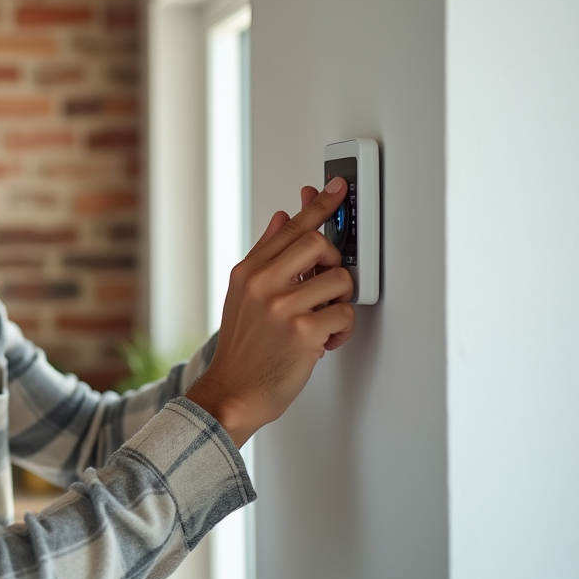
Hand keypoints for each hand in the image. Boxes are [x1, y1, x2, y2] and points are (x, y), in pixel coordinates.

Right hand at [185, 177, 354, 446]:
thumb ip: (266, 256)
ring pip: (340, 281)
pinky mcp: (302, 332)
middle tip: (324, 288)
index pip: (290, 227)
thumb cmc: (244, 350)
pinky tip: (322, 343)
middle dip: (333, 265)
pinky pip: (345, 315)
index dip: (319, 204)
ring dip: (339, 304)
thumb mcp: (243, 296)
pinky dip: (341, 332)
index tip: (336, 186)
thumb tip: (282, 218)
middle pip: (319, 244)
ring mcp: (281, 306)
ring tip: (320, 322)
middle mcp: (262, 283)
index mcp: (249, 272)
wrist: (233, 393)